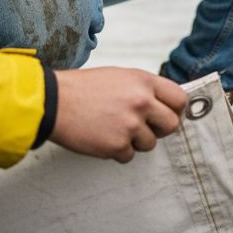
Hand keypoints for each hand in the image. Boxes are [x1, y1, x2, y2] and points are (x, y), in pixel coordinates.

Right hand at [49, 67, 188, 162]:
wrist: (53, 102)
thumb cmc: (82, 88)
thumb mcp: (119, 77)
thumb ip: (143, 89)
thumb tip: (163, 105)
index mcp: (143, 81)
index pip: (179, 99)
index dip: (175, 110)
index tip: (168, 115)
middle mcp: (142, 102)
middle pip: (172, 124)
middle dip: (159, 129)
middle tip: (143, 128)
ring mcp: (130, 124)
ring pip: (150, 144)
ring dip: (134, 142)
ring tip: (112, 129)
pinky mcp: (117, 145)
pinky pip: (128, 156)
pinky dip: (117, 151)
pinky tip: (102, 137)